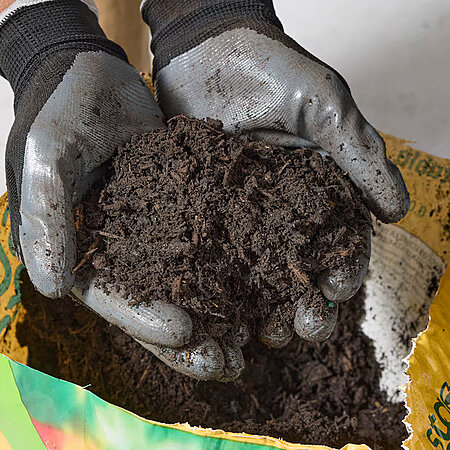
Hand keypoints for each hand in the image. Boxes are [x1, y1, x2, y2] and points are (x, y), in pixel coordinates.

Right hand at [0, 0, 243, 380]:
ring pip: (189, 285)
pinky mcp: (183, 208)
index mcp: (83, 251)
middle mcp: (121, 251)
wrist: (90, 71)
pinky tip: (262, 284)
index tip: (184, 335)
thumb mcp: (46, 157)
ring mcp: (155, 232)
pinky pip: (210, 242)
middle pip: (156, 307)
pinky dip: (233, 266)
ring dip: (220, 315)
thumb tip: (51, 288)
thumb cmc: (60, 109)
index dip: (145, 322)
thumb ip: (45, 219)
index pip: (113, 299)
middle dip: (191, 340)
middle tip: (229, 364)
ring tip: (254, 340)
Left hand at [142, 0, 408, 345]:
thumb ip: (357, 153)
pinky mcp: (201, 205)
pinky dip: (213, 279)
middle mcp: (280, 207)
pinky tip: (212, 305)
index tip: (336, 293)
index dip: (342, 271)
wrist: (207, 47)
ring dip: (260, 304)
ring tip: (257, 333)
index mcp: (317, 188)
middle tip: (297, 330)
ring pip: (254, 268)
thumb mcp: (323, 103)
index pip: (338, 240)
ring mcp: (238, 209)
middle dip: (302, 302)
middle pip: (297, 266)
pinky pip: (208, 248)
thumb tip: (397, 209)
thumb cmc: (271, 67)